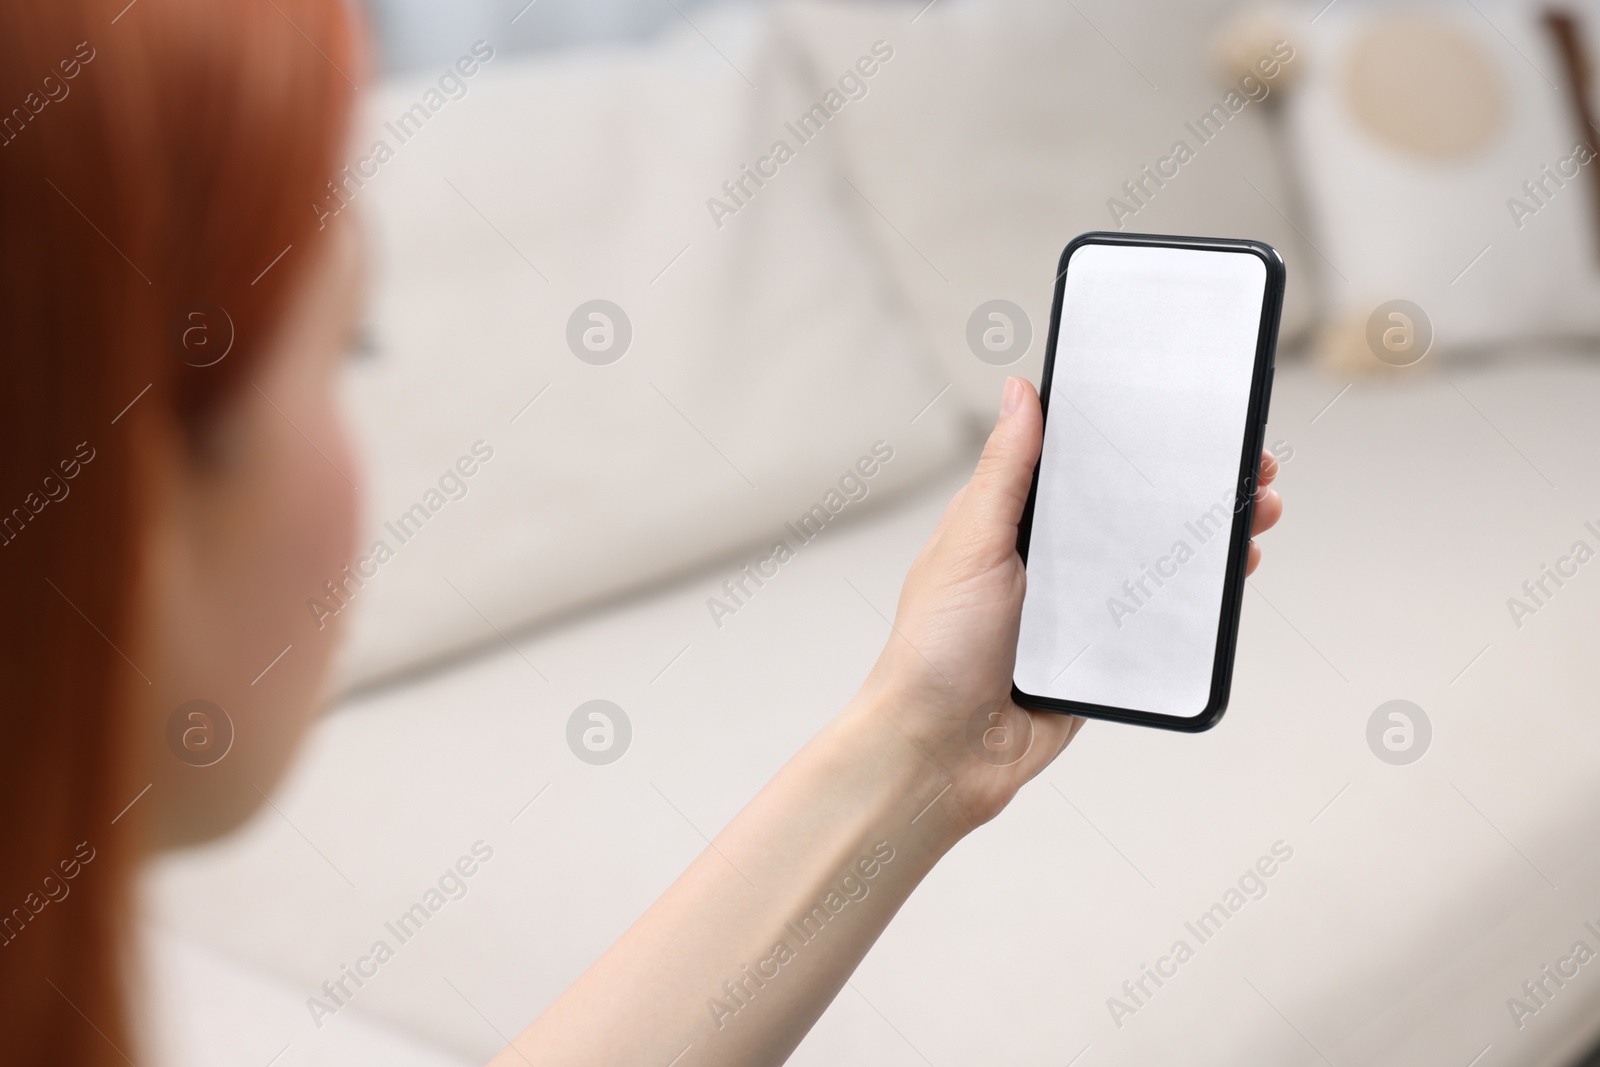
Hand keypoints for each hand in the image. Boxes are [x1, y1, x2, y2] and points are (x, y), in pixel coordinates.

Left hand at [856, 377, 1282, 833]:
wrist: (941, 753)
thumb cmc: (934, 648)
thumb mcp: (970, 544)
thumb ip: (1006, 472)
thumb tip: (1020, 390)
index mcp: (1012, 522)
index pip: (1084, 463)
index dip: (1137, 437)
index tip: (1190, 414)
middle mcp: (1048, 559)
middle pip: (1133, 508)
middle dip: (1193, 484)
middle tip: (1251, 465)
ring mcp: (1080, 608)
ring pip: (1156, 560)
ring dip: (1210, 535)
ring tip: (1258, 512)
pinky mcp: (1103, 656)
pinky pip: (1160, 620)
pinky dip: (1199, 598)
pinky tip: (1235, 574)